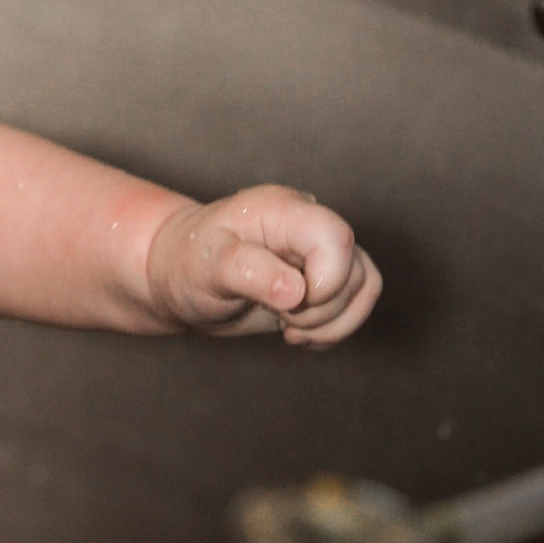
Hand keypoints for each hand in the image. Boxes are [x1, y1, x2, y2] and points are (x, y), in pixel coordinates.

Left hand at [147, 186, 380, 347]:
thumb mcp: (206, 267)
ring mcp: (318, 252)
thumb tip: (295, 291)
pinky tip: (295, 331)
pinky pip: (356, 305)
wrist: (180, 278)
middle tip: (275, 314)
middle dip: (321, 309)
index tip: (290, 302)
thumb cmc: (186, 264)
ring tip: (286, 326)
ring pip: (363, 288)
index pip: (335, 236)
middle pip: (355, 270)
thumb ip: (247, 272)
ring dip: (330, 323)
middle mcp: (306, 225)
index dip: (327, 279)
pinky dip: (333, 329)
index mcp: (280, 210)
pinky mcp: (323, 278)